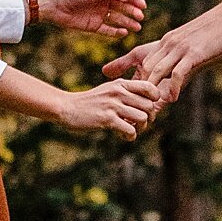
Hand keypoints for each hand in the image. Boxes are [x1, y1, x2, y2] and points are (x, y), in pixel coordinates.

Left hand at [39, 0, 147, 37]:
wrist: (55, 6)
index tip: (143, 6)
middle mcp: (103, 2)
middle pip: (123, 7)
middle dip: (133, 12)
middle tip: (140, 18)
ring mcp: (99, 14)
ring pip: (117, 19)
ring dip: (128, 22)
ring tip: (137, 28)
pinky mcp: (93, 26)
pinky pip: (108, 30)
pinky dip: (116, 32)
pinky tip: (124, 33)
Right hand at [52, 76, 167, 135]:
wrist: (67, 107)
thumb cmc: (90, 102)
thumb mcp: (108, 90)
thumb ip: (125, 93)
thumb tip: (146, 103)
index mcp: (120, 84)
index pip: (150, 87)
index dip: (154, 99)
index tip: (148, 109)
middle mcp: (119, 92)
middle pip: (149, 106)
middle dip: (149, 118)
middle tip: (140, 124)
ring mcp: (113, 105)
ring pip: (142, 118)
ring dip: (140, 128)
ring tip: (132, 130)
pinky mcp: (107, 119)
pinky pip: (130, 130)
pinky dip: (131, 136)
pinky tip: (124, 136)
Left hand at [103, 7, 221, 103]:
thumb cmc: (211, 31)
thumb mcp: (189, 38)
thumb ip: (179, 50)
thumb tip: (175, 66)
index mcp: (167, 40)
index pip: (147, 61)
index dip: (142, 79)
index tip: (142, 95)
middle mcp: (169, 43)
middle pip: (148, 67)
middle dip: (143, 87)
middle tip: (143, 104)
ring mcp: (180, 48)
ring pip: (158, 70)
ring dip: (154, 89)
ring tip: (153, 105)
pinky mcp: (193, 53)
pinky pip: (177, 73)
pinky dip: (173, 87)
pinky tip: (173, 98)